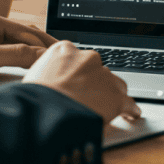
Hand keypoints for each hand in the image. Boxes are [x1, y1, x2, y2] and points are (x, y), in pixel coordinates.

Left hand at [0, 9, 56, 93]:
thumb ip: (14, 56)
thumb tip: (42, 55)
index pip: (29, 32)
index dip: (47, 46)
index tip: (63, 58)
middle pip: (23, 37)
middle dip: (41, 48)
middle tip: (59, 62)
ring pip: (13, 46)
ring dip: (28, 56)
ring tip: (45, 68)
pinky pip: (1, 55)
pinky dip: (14, 62)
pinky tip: (21, 72)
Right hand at [22, 41, 141, 122]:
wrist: (44, 112)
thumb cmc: (33, 99)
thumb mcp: (34, 77)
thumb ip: (48, 76)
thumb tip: (52, 87)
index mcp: (64, 50)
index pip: (78, 60)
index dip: (79, 74)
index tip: (79, 82)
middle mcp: (87, 58)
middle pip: (98, 71)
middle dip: (95, 84)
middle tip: (88, 99)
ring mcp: (103, 76)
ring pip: (114, 85)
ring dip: (111, 95)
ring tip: (106, 109)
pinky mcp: (115, 96)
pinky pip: (128, 102)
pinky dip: (130, 109)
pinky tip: (130, 114)